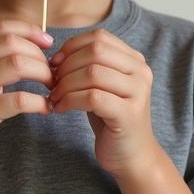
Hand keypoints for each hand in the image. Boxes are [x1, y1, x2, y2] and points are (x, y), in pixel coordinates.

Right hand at [0, 20, 53, 172]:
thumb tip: (31, 42)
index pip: (1, 27)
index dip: (30, 30)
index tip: (47, 42)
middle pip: (11, 42)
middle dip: (39, 54)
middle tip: (51, 69)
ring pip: (17, 65)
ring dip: (43, 73)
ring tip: (51, 85)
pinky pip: (20, 99)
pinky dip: (39, 102)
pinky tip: (46, 107)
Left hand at [48, 29, 159, 177]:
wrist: (131, 155)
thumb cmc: (110, 119)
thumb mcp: (100, 86)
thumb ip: (86, 66)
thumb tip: (55, 57)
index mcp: (134, 60)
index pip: (99, 37)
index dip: (71, 46)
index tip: (54, 63)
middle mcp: (141, 72)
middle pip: (95, 51)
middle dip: (67, 65)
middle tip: (52, 82)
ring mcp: (138, 92)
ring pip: (92, 72)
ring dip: (65, 84)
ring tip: (55, 97)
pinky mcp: (128, 113)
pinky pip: (92, 97)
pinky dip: (70, 100)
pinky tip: (60, 109)